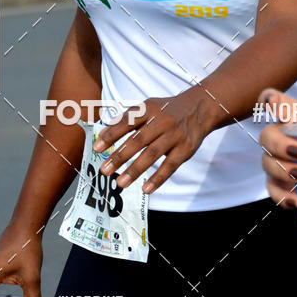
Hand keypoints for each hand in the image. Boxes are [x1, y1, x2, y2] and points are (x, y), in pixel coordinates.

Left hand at [92, 90, 214, 194]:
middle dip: (119, 156)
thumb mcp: (148, 107)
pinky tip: (146, 189)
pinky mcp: (185, 149)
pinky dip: (158, 178)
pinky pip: (170, 165)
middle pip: (138, 140)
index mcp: (149, 109)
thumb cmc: (167, 110)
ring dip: (135, 170)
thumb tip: (103, 133)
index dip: (111, 135)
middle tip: (104, 170)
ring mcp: (174, 135)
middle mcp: (161, 121)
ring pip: (152, 154)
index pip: (127, 122)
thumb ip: (127, 119)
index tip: (96, 148)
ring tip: (120, 182)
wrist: (200, 108)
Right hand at [258, 89, 296, 207]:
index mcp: (294, 117)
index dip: (269, 100)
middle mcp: (280, 136)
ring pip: (267, 163)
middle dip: (279, 144)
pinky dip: (281, 196)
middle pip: (267, 136)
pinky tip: (295, 201)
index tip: (272, 102)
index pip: (275, 102)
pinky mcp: (279, 182)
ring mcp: (276, 160)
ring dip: (281, 171)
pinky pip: (272, 189)